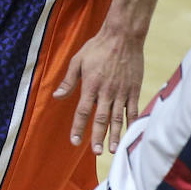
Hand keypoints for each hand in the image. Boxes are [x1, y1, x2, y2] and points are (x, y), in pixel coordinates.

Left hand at [53, 28, 143, 154]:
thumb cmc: (98, 47)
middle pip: (101, 119)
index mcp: (90, 86)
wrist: (123, 36)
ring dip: (115, 135)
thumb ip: (68, 81)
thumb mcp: (77, 61)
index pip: (82, 112)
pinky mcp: (134, 89)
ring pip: (118, 118)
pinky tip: (131, 133)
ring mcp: (122, 91)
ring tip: (113, 149)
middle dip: (98, 137)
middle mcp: (106, 92)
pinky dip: (132, 122)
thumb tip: (56, 96)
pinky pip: (133, 109)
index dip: (78, 128)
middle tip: (96, 153)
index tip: (75, 141)